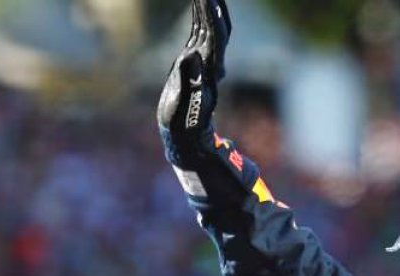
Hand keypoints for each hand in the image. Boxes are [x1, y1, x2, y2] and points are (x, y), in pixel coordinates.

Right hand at [157, 0, 230, 153]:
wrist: (186, 138)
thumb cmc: (182, 125)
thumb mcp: (181, 104)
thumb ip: (186, 79)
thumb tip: (191, 54)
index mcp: (208, 71)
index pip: (215, 36)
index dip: (212, 15)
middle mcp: (210, 64)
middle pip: (218, 28)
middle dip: (214, 6)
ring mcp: (204, 63)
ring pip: (211, 29)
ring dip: (208, 9)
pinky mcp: (195, 65)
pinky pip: (202, 35)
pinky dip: (201, 18)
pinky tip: (199, 7)